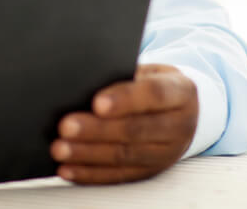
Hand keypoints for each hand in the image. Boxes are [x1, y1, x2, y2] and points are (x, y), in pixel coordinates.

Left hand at [51, 64, 198, 183]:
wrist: (185, 110)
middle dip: (97, 130)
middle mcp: (179, 125)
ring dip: (88, 154)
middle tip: (66, 126)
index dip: (125, 99)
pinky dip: (90, 174)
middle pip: (135, 130)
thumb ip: (123, 75)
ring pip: (125, 156)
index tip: (96, 102)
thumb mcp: (149, 71)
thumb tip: (85, 82)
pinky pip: (119, 176)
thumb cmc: (155, 84)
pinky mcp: (151, 172)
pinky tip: (68, 169)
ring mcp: (167, 153)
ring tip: (60, 149)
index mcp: (181, 92)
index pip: (153, 94)